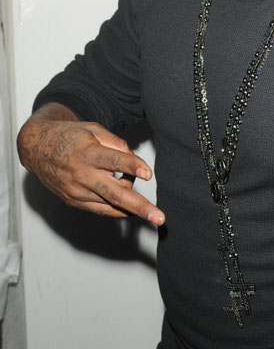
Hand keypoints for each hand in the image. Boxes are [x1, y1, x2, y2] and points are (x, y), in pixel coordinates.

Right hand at [17, 103, 164, 224]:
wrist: (38, 148)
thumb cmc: (70, 136)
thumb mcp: (94, 130)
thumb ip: (118, 144)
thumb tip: (136, 164)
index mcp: (88, 152)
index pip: (114, 160)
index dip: (132, 166)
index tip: (148, 174)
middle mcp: (82, 175)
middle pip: (115, 193)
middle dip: (140, 207)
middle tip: (160, 218)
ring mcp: (76, 191)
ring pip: (112, 203)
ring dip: (130, 200)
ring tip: (132, 188)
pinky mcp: (74, 202)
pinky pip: (102, 209)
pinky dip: (117, 208)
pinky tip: (128, 206)